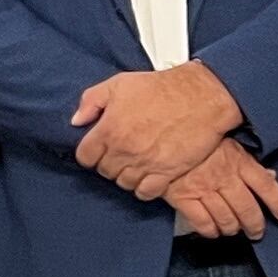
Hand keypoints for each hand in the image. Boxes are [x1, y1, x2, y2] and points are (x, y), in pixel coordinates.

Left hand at [74, 62, 242, 195]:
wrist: (200, 97)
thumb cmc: (160, 88)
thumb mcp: (118, 84)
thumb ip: (91, 101)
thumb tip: (77, 121)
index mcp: (109, 130)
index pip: (85, 157)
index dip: (90, 154)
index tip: (98, 149)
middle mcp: (124, 150)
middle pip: (105, 171)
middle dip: (109, 164)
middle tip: (120, 154)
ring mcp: (145, 164)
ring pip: (124, 183)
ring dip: (126, 176)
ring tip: (134, 164)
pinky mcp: (167, 173)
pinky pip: (146, 192)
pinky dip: (144, 188)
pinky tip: (148, 176)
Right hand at [165, 139, 277, 237]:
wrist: (157, 137)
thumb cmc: (193, 138)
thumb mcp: (226, 143)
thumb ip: (247, 162)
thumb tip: (271, 176)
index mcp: (237, 160)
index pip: (266, 186)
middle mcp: (223, 176)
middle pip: (248, 209)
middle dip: (255, 225)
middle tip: (257, 232)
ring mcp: (202, 188)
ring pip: (226, 218)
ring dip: (232, 228)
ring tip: (233, 230)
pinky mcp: (182, 197)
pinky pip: (202, 222)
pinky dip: (210, 230)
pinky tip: (212, 231)